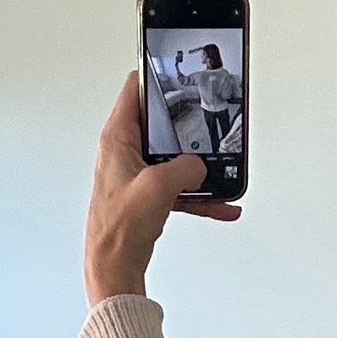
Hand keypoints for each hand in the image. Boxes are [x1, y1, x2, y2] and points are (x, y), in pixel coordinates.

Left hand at [84, 75, 239, 304]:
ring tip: (221, 170)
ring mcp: (138, 176)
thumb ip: (185, 167)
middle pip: (161, 126)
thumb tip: (199, 167)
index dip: (157, 78)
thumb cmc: (119, 227)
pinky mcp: (148, 198)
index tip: (178, 72)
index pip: (135, 90)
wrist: (114, 266)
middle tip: (208, 122)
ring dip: (199, 166)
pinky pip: (180, 189)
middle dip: (188, 127)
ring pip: (174, 159)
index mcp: (118, 138)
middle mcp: (125, 153)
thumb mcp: (159, 186)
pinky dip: (200, 196)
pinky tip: (222, 205)